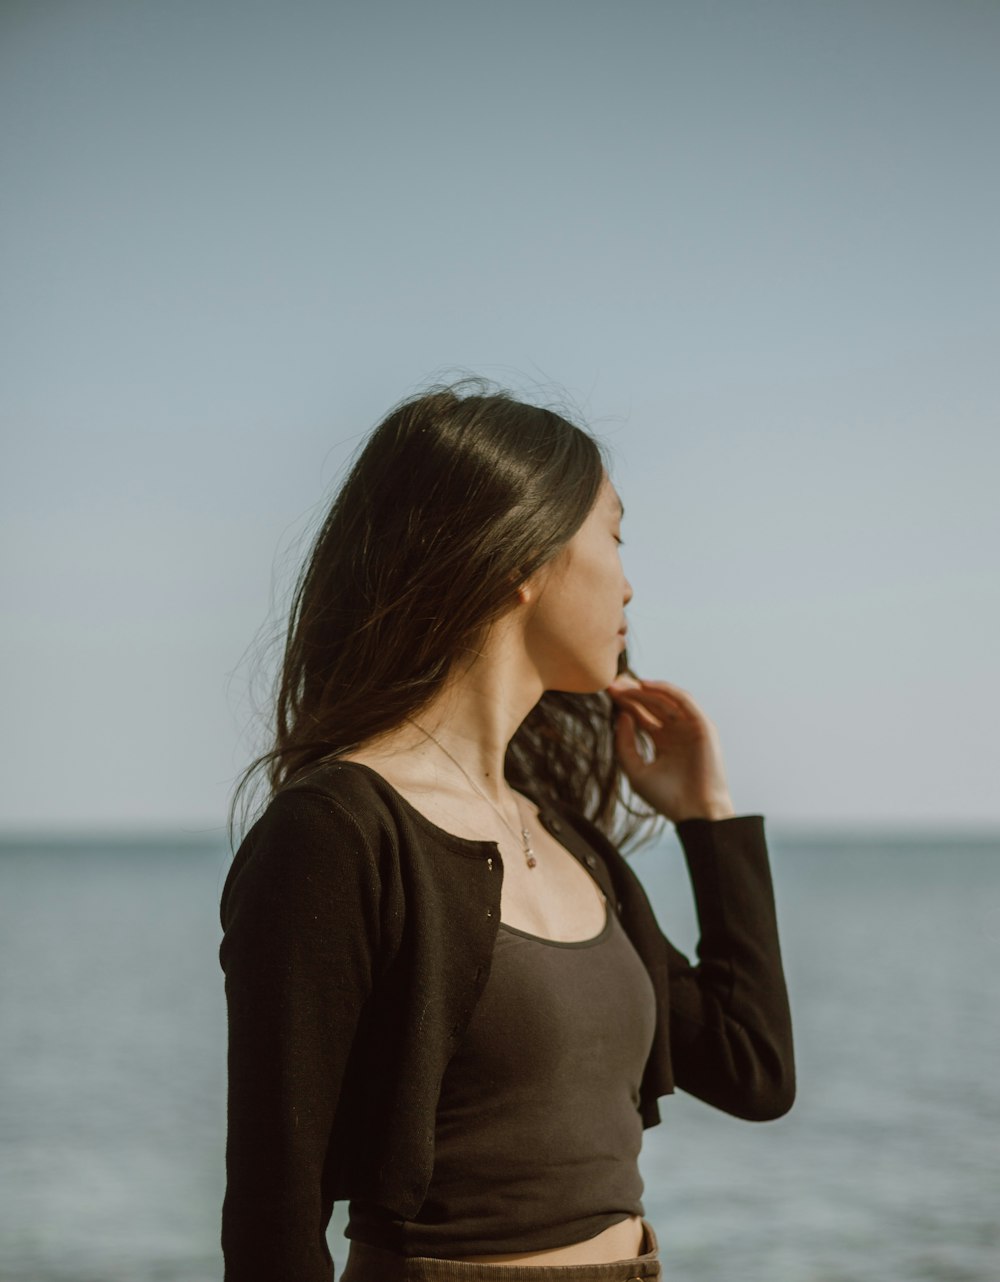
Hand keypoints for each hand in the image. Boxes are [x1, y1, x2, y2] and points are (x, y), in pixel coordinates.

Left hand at [606, 673, 735, 822]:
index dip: (625, 703)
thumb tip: (621, 715)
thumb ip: (625, 744)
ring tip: (623, 684)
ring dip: (645, 690)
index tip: (607, 692)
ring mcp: (690, 728)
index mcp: (663, 743)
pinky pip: (683, 701)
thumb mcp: (636, 770)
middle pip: (652, 705)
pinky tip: (645, 686)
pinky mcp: (703, 726)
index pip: (642, 716)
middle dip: (632, 693)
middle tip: (612, 683)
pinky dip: (665, 690)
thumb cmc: (667, 798)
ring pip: (666, 700)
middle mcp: (677, 733)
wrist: (695, 812)